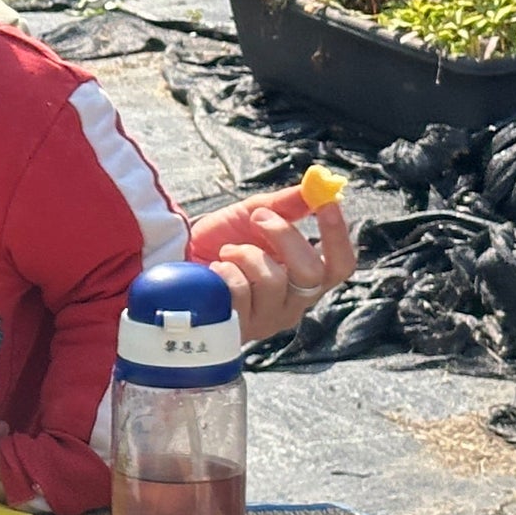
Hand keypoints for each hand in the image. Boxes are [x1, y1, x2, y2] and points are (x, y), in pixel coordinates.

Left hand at [188, 188, 355, 343]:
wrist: (175, 261)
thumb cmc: (218, 241)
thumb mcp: (251, 215)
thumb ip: (285, 204)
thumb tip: (317, 186)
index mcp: (305, 277)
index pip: (340, 265)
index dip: (337, 235)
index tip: (326, 203)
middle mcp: (293, 303)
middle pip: (312, 272)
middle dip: (285, 236)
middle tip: (258, 218)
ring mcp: (267, 320)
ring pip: (275, 280)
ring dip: (246, 254)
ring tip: (226, 252)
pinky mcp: (239, 328)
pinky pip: (242, 292)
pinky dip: (226, 272)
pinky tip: (214, 272)